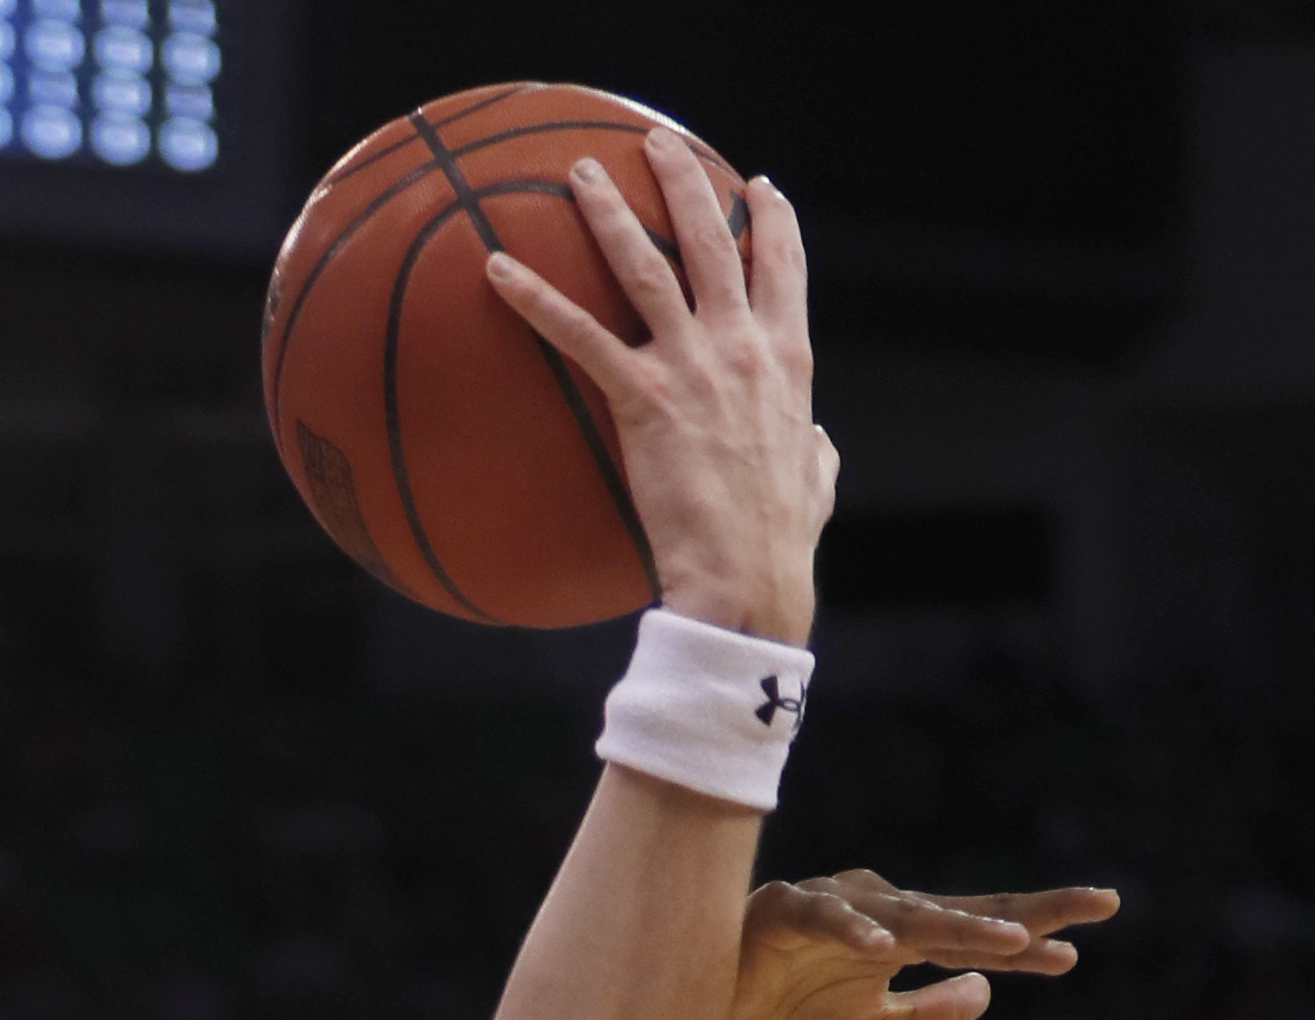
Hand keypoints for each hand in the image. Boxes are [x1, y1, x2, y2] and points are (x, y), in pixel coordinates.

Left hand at [484, 136, 833, 643]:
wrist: (748, 579)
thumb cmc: (779, 545)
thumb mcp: (816, 482)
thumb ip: (815, 449)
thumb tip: (819, 444)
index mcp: (787, 360)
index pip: (784, 267)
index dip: (772, 221)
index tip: (758, 187)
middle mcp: (742, 346)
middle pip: (712, 240)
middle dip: (683, 181)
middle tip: (657, 144)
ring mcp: (693, 366)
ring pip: (645, 265)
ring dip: (608, 212)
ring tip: (580, 174)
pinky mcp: (645, 399)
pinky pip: (579, 336)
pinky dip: (535, 299)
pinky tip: (496, 270)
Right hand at [728, 868, 1122, 1019]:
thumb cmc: (783, 1014)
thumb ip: (927, 1010)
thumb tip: (985, 992)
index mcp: (902, 938)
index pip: (978, 932)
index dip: (1032, 937)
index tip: (1088, 939)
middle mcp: (880, 913)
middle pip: (965, 910)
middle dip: (1030, 912)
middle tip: (1100, 904)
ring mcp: (835, 908)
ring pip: (909, 914)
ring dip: (961, 928)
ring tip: (1014, 944)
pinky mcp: (783, 913)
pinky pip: (826, 917)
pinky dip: (854, 931)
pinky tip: (887, 949)